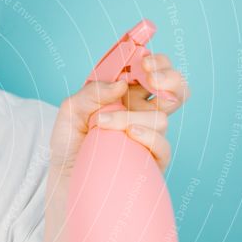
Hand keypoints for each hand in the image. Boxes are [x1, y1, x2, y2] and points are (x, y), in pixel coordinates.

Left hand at [49, 53, 189, 180]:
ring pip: (161, 117)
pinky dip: (147, 135)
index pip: (154, 71)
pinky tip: (130, 132)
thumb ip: (91, 92)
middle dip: (170, 77)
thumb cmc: (68, 145)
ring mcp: (149, 136)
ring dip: (131, 115)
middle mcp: (142, 113)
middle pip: (176, 89)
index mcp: (127, 95)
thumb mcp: (70, 111)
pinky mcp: (151, 160)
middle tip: (150, 77)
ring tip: (101, 123)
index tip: (143, 61)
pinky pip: (162, 145)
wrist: (65, 180)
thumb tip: (120, 84)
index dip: (157, 62)